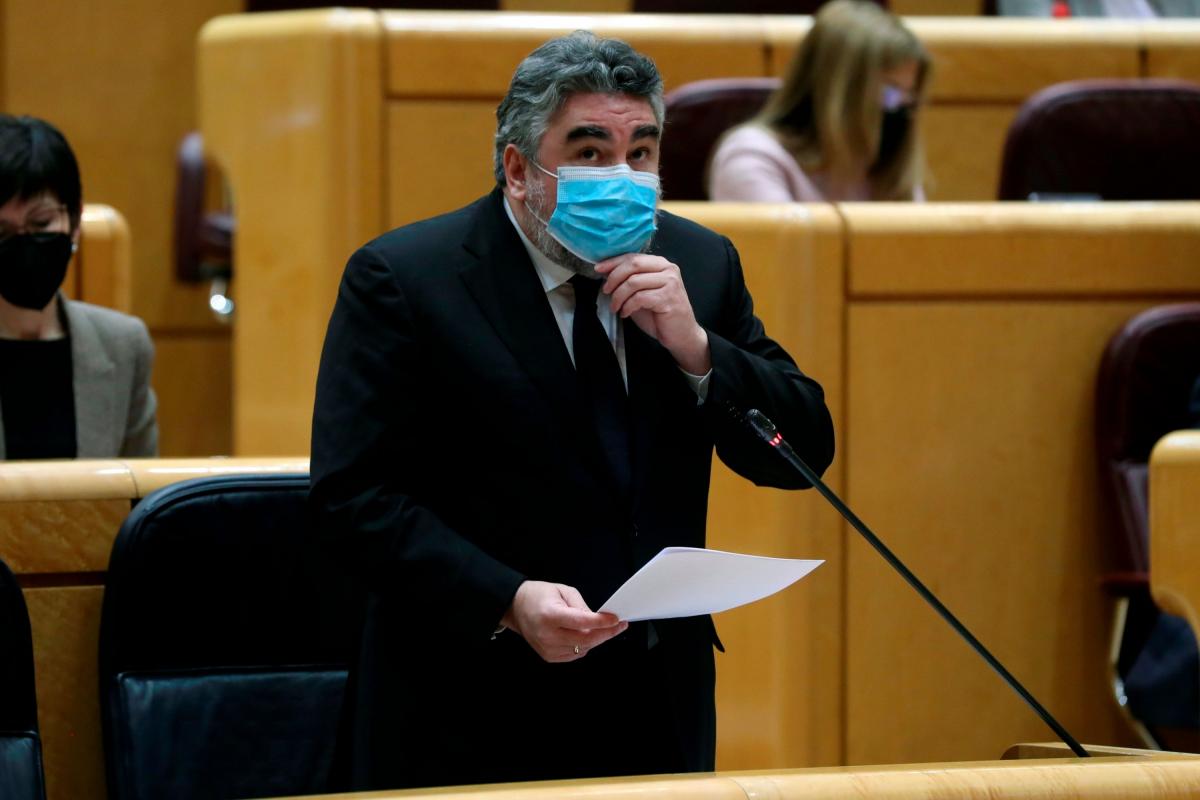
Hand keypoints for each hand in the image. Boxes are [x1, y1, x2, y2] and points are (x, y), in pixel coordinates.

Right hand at [501, 580, 627, 662]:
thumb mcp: (563, 590)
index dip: (602, 622)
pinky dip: (584, 646)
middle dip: (606, 633)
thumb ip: (581, 606)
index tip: (616, 619)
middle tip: (618, 626)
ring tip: (600, 627)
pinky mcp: (549, 656)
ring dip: (596, 639)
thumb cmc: (538, 596)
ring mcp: (548, 648)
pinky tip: (584, 635)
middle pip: (586, 640)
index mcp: (550, 615)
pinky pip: (575, 655)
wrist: (516, 608)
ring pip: (583, 649)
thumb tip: (598, 618)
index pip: (582, 622)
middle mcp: (548, 635)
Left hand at [595, 254, 710, 374]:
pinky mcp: (668, 298)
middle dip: (614, 277)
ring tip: (615, 307)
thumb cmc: (660, 314)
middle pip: (633, 265)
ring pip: (633, 282)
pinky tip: (625, 313)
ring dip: (618, 296)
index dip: (613, 262)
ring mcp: (670, 282)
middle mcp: (668, 269)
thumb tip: (606, 271)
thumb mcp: (641, 293)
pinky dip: (627, 306)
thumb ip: (629, 280)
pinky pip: (639, 298)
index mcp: (661, 264)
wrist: (680, 334)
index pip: (633, 257)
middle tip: (606, 291)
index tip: (598, 269)